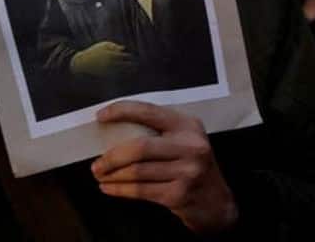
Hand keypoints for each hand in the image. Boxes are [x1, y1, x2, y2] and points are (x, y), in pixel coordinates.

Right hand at [70, 41, 134, 78]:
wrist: (83, 63)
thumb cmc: (93, 52)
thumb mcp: (103, 45)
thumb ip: (114, 46)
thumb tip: (124, 48)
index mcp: (112, 55)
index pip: (126, 56)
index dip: (132, 56)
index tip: (135, 56)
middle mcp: (112, 64)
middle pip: (127, 65)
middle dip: (133, 65)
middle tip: (138, 64)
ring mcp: (110, 71)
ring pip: (124, 72)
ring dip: (130, 71)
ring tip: (135, 70)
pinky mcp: (108, 76)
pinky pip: (118, 77)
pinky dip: (124, 76)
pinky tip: (126, 75)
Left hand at [93, 102, 237, 234]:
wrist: (218, 202)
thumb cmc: (193, 166)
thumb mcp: (184, 140)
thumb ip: (159, 132)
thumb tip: (114, 129)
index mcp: (187, 125)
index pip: (148, 111)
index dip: (121, 111)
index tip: (101, 116)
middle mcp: (190, 146)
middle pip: (139, 147)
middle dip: (111, 156)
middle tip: (96, 164)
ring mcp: (186, 172)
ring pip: (137, 172)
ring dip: (112, 175)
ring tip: (100, 175)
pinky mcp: (179, 195)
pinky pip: (141, 191)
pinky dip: (120, 190)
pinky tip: (109, 189)